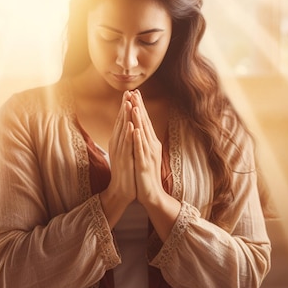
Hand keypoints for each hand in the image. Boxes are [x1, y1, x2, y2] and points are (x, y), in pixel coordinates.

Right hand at [105, 91, 136, 205]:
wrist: (121, 191)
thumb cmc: (126, 172)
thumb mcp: (127, 152)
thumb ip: (127, 140)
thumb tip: (131, 128)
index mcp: (119, 141)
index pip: (123, 120)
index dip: (126, 106)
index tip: (131, 93)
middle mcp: (117, 143)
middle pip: (121, 121)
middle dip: (125, 106)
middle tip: (128, 91)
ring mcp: (119, 151)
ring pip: (122, 130)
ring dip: (125, 116)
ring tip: (129, 103)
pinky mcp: (122, 159)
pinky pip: (126, 145)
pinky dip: (128, 134)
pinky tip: (130, 125)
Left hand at [130, 90, 164, 205]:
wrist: (152, 194)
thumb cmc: (146, 175)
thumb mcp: (144, 154)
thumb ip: (142, 142)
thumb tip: (138, 128)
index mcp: (150, 143)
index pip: (144, 121)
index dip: (140, 107)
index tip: (135, 93)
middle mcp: (151, 146)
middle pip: (145, 123)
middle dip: (139, 107)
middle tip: (135, 92)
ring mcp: (148, 155)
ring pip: (143, 134)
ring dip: (139, 120)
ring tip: (135, 106)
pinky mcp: (144, 164)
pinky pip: (140, 150)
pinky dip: (138, 139)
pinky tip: (135, 130)